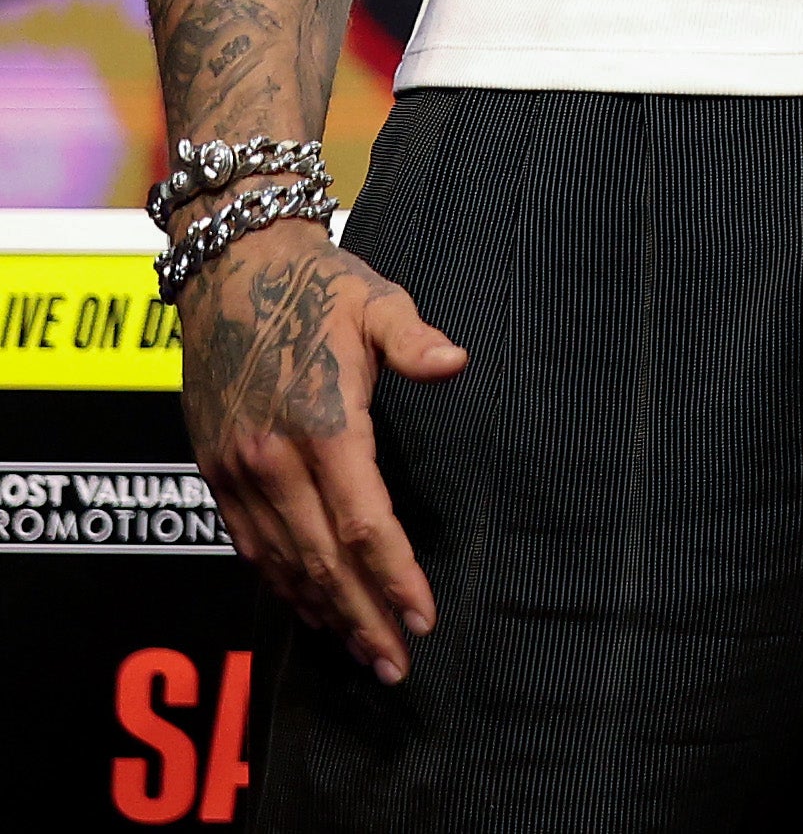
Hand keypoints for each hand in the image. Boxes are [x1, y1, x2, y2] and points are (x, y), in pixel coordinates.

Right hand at [181, 219, 464, 681]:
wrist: (229, 270)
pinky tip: (309, 607)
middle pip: (322, 560)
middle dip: (361, 616)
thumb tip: (455, 362)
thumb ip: (414, 340)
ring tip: (361, 650)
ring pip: (282, 562)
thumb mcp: (377, 302)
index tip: (424, 616)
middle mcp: (271, 459)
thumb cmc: (317, 284)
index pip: (363, 523)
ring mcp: (237, 470)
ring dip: (322, 611)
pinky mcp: (216, 470)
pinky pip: (250, 545)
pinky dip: (281, 583)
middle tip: (395, 662)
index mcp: (321, 423)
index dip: (393, 575)